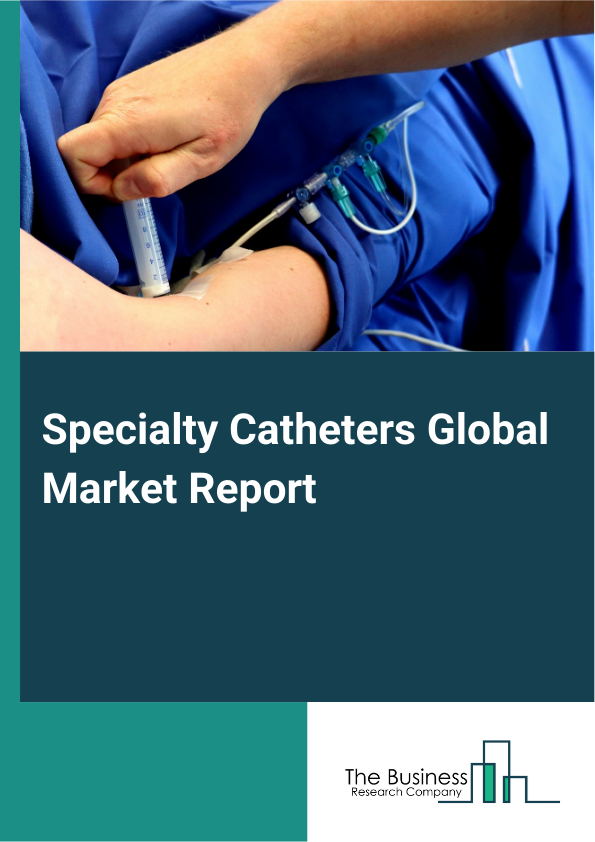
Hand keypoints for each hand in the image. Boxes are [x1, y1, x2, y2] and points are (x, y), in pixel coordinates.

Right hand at [57, 21, 286, 201]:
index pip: (72, 154)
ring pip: (100, 139)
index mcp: (127, 121)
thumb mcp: (201, 160)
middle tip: (156, 176)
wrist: (242, 65)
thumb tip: (122, 190)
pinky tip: (165, 139)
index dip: (90, 183)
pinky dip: (130, 142)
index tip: (125, 191)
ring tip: (166, 155)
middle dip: (111, 175)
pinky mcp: (131, 87)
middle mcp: (114, 101)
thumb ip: (159, 179)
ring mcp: (121, 90)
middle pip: (85, 150)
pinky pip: (113, 124)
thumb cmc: (228, 113)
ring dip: (124, 159)